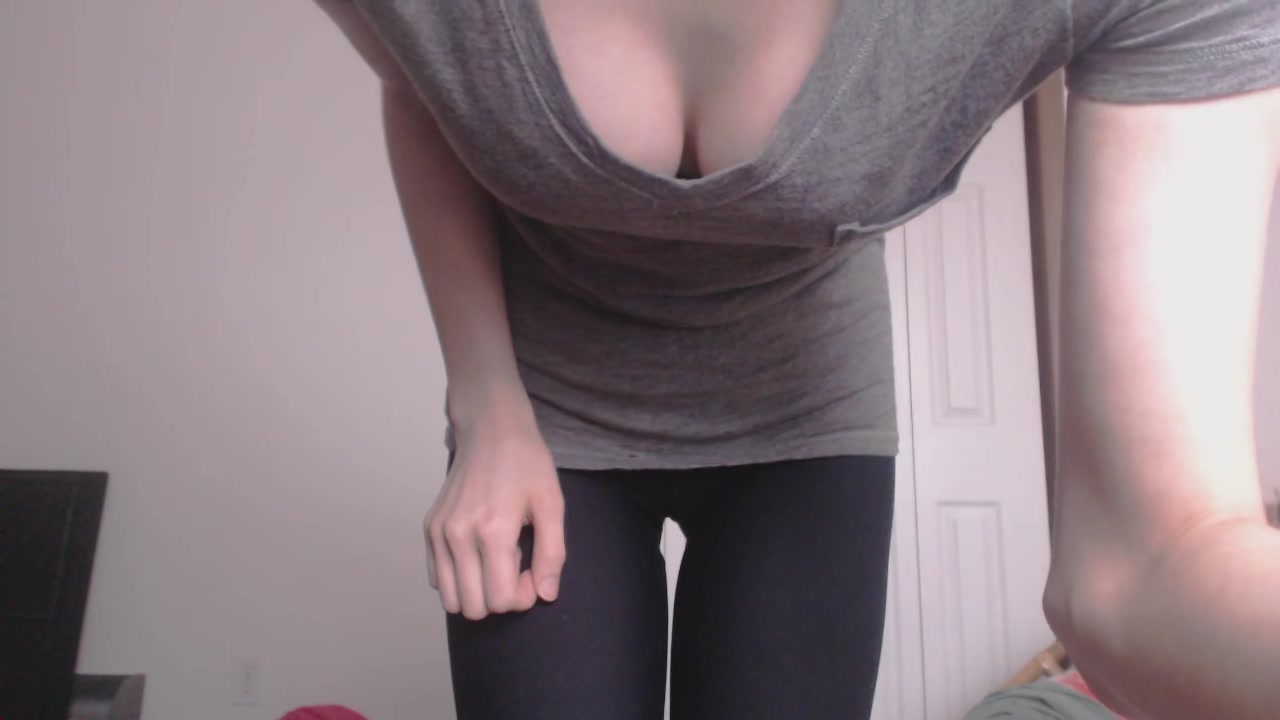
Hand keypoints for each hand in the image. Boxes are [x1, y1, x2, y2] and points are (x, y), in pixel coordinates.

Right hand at [424, 414, 564, 619]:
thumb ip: (552, 553)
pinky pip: (437, 578)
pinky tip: (478, 552)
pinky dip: (458, 578)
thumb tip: (546, 595)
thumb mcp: (552, 504)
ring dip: (477, 591)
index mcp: (492, 531)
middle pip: (473, 607)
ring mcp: (438, 533)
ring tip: (495, 560)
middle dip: (500, 598)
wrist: (491, 429)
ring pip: (450, 599)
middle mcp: (458, 536)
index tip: (532, 571)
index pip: (499, 600)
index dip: (522, 597)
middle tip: (515, 565)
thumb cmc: (527, 463)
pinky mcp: (429, 528)